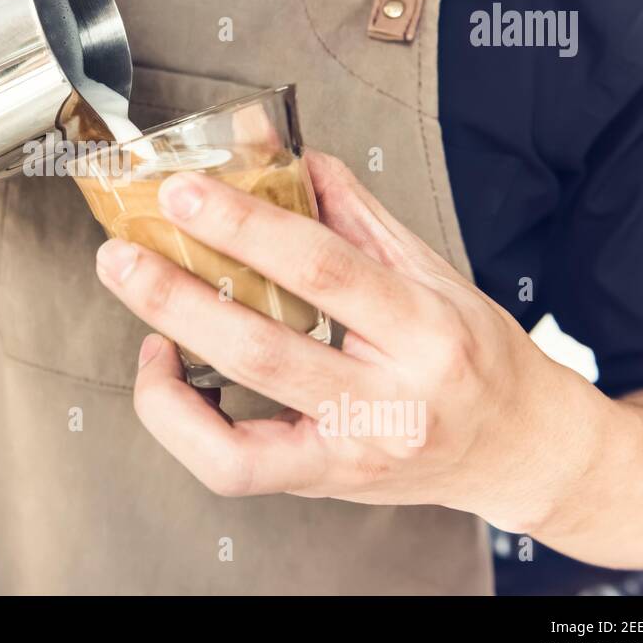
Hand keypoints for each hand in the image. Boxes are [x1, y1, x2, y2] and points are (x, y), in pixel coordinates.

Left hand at [94, 150, 608, 533]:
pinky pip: (234, 469)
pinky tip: (169, 372)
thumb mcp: (435, 273)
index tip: (184, 193)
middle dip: (176, 297)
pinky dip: (183, 423)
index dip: (244, 226)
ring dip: (162, 377)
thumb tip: (292, 158)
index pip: (322, 268)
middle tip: (122, 254)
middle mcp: (391, 400)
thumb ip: (358, 217)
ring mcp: (353, 453)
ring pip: (236, 433)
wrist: (519, 449)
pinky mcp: (323, 483)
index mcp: (424, 329)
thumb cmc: (476, 357)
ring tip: (136, 320)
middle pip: (264, 349)